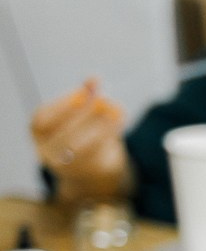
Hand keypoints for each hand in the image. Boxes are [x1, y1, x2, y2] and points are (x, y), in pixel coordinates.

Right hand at [31, 79, 128, 196]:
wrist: (91, 165)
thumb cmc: (81, 128)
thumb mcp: (81, 110)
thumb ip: (85, 94)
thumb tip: (93, 79)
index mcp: (39, 135)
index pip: (42, 121)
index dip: (62, 105)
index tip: (82, 92)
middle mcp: (48, 154)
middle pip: (63, 137)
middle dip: (85, 116)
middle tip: (103, 99)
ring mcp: (69, 168)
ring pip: (83, 149)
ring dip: (102, 126)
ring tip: (115, 108)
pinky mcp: (92, 172)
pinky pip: (101, 155)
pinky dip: (112, 134)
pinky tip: (120, 118)